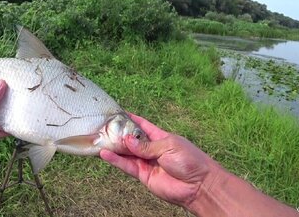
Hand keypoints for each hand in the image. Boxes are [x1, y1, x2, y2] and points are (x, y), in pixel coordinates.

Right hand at [100, 113, 220, 207]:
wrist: (198, 186)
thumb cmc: (190, 161)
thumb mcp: (169, 146)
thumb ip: (146, 145)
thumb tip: (128, 140)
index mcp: (160, 137)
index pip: (143, 126)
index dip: (131, 119)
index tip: (118, 113)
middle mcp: (152, 149)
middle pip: (131, 140)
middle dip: (119, 134)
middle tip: (103, 128)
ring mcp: (147, 162)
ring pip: (126, 153)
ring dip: (114, 147)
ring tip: (100, 140)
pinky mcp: (144, 176)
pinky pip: (127, 166)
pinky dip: (116, 161)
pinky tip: (105, 154)